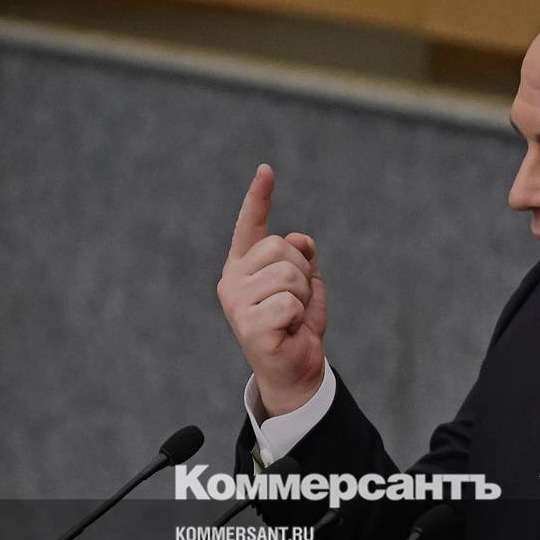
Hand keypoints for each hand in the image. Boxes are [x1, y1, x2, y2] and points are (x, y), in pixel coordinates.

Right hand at [218, 164, 327, 417]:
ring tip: (292, 317)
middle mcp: (233, 280)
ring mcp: (236, 303)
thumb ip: (302, 256)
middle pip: (281, 248)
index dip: (259, 198)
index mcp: (244, 266)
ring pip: (289, 274)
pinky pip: (289, 302)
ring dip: (302, 296)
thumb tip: (297, 238)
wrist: (296, 369)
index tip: (266, 170)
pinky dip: (298, 316)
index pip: (251, 226)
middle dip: (302, 273)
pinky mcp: (248, 325)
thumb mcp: (305, 283)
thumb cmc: (297, 325)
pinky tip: (288, 330)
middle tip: (295, 301)